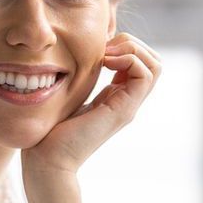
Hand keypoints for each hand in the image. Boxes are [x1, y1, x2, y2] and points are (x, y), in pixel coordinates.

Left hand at [20, 33, 161, 178]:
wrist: (48, 159)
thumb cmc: (50, 130)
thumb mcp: (69, 94)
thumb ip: (81, 79)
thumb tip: (85, 58)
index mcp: (116, 96)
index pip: (140, 61)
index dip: (124, 45)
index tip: (98, 49)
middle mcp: (127, 101)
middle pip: (153, 61)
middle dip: (131, 43)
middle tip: (104, 49)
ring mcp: (128, 106)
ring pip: (155, 65)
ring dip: (132, 49)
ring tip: (106, 56)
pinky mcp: (124, 110)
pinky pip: (145, 74)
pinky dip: (129, 59)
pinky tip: (105, 63)